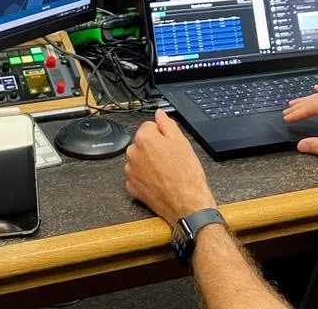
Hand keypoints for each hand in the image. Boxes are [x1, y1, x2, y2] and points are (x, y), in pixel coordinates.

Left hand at [124, 109, 216, 224]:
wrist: (186, 203)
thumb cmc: (186, 174)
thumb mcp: (181, 141)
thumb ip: (167, 123)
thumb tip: (159, 114)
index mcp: (144, 138)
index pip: (148, 126)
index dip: (162, 134)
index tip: (170, 143)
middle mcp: (133, 153)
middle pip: (142, 143)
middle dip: (154, 148)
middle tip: (171, 158)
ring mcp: (131, 172)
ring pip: (139, 160)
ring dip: (149, 163)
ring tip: (167, 171)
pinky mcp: (132, 188)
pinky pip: (137, 177)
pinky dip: (146, 178)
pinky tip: (160, 181)